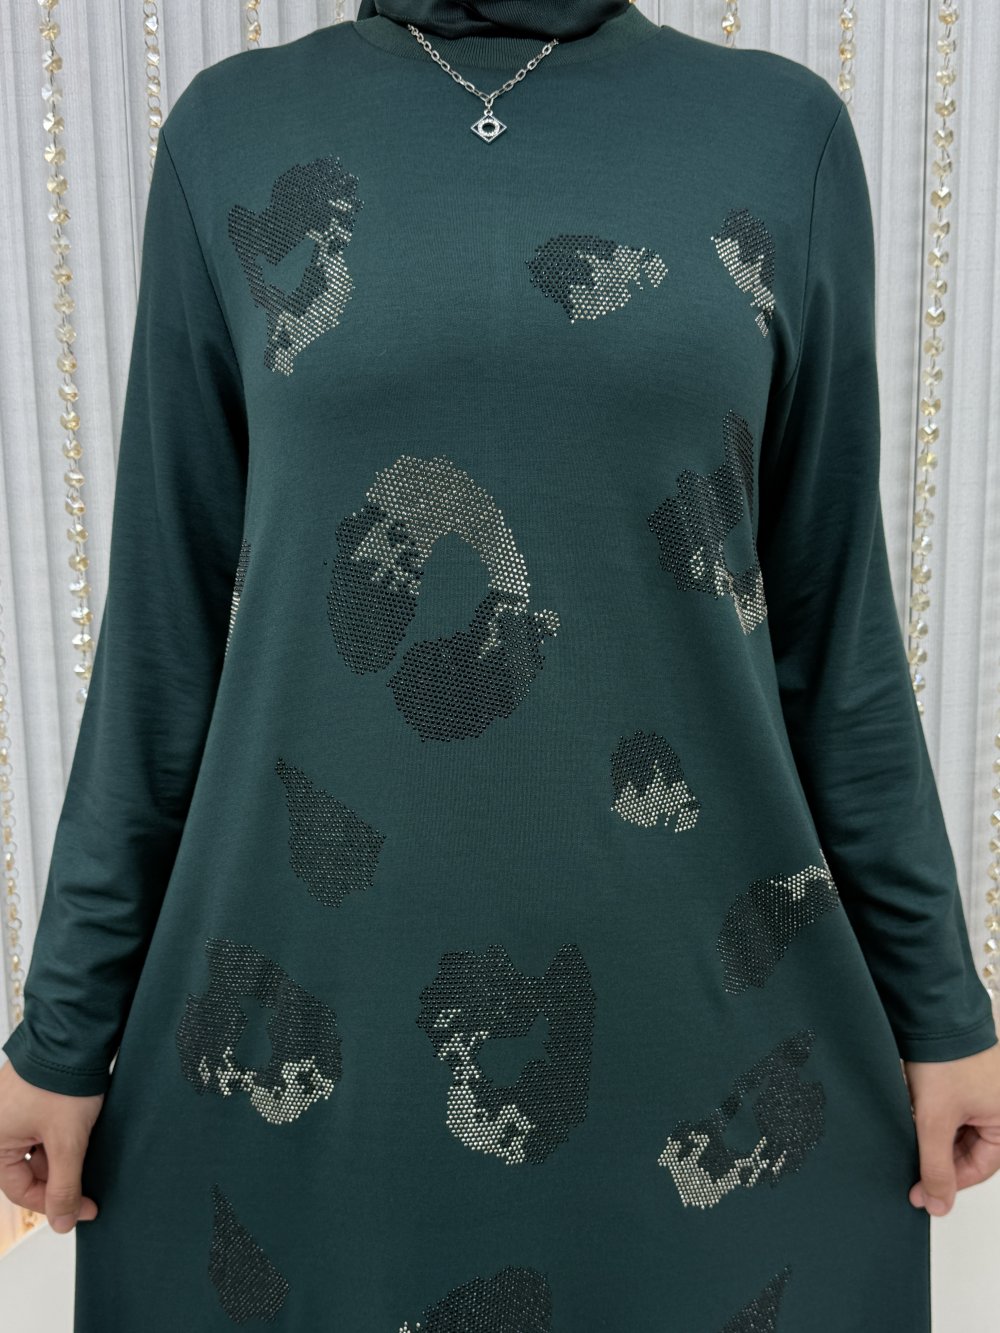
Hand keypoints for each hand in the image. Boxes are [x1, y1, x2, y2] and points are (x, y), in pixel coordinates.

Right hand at [0, 1057, 103, 1232]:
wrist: (75, 1034)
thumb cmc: (62, 1080)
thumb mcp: (66, 1142)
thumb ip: (64, 1186)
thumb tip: (63, 1222)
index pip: (20, 1190)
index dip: (54, 1204)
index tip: (84, 1208)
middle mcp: (0, 1124)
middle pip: (29, 1169)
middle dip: (60, 1176)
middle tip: (90, 1181)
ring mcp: (14, 1107)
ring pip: (39, 1148)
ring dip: (63, 1156)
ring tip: (87, 1148)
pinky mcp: (31, 1094)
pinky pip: (43, 1127)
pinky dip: (62, 1136)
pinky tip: (82, 1132)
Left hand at [904, 1039, 999, 1216]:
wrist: (931, 1014)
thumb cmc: (944, 1060)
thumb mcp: (936, 1120)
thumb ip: (936, 1166)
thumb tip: (938, 1205)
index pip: (979, 1168)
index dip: (949, 1184)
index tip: (922, 1194)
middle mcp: (998, 1107)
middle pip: (969, 1150)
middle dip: (940, 1161)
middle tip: (911, 1173)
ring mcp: (982, 1092)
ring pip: (958, 1131)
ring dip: (935, 1141)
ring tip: (909, 1144)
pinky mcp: (964, 1079)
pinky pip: (951, 1111)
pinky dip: (933, 1120)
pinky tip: (913, 1122)